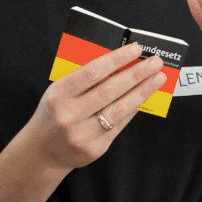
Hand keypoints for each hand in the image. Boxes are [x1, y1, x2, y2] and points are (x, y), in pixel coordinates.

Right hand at [27, 43, 166, 171]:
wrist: (43, 152)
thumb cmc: (54, 113)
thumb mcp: (59, 91)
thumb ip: (83, 79)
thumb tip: (119, 63)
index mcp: (59, 94)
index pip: (92, 72)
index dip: (116, 59)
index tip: (135, 50)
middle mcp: (69, 114)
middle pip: (110, 90)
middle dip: (136, 74)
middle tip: (155, 62)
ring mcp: (82, 134)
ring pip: (119, 109)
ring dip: (142, 92)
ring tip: (158, 79)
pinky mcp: (95, 149)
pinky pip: (120, 125)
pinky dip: (134, 108)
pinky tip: (144, 97)